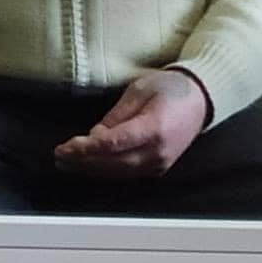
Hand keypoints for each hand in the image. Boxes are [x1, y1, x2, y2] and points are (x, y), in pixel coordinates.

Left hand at [54, 69, 208, 178]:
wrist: (201, 99)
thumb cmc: (171, 88)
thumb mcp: (139, 90)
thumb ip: (116, 115)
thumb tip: (95, 136)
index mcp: (155, 128)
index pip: (114, 144)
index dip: (87, 149)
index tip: (66, 147)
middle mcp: (158, 152)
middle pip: (113, 163)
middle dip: (83, 161)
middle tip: (60, 155)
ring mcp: (160, 164)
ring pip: (118, 173)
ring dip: (91, 169)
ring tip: (68, 162)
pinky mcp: (158, 168)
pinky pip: (127, 174)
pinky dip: (105, 170)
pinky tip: (89, 165)